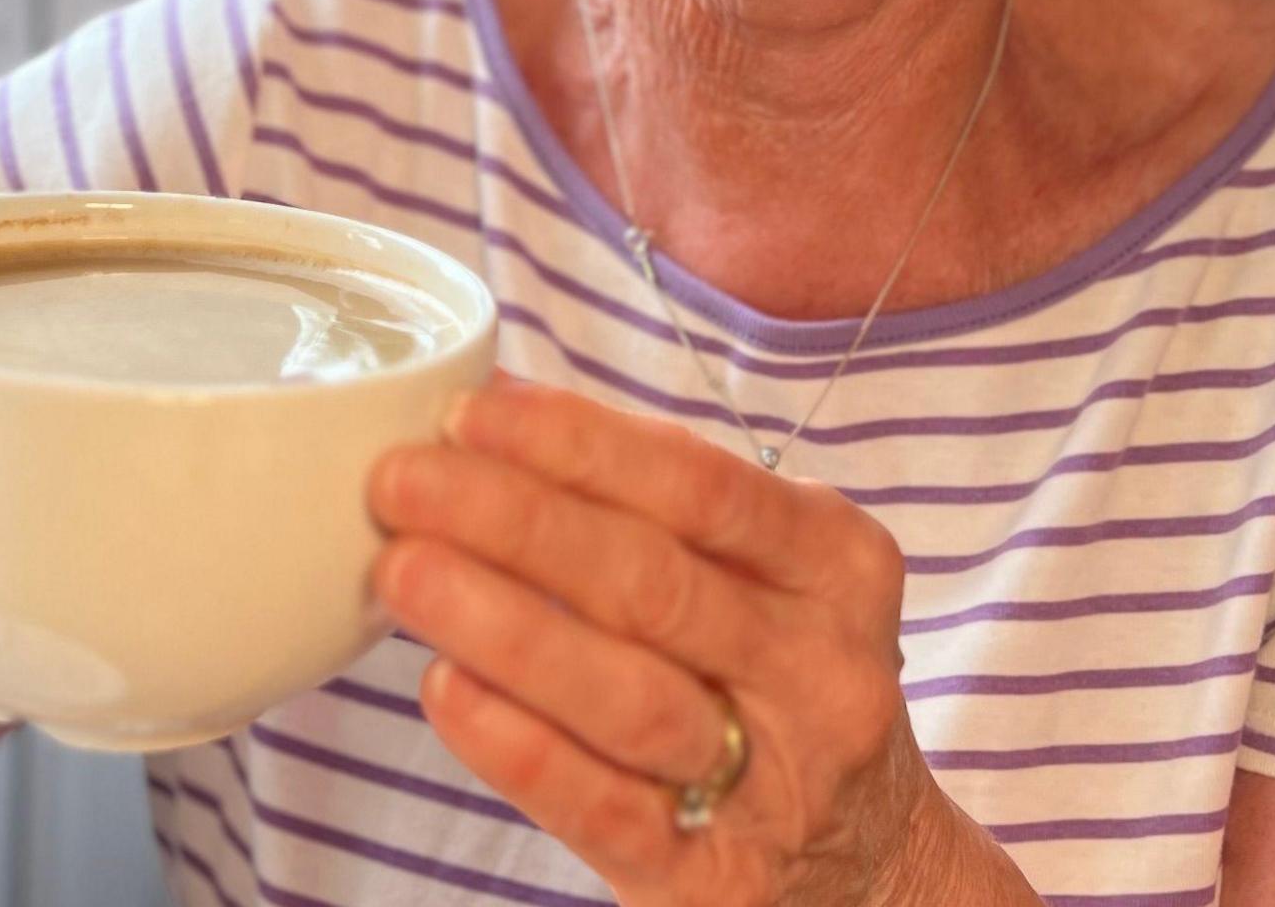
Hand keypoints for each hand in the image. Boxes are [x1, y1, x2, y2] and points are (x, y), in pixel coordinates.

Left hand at [367, 380, 1034, 906]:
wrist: (871, 861)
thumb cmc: (779, 677)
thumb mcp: (771, 574)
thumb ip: (659, 501)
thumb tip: (496, 416)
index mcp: (837, 565)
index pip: (701, 488)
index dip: (578, 446)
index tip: (469, 414)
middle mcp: (820, 671)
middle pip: (655, 586)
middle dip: (517, 523)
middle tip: (402, 482)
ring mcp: (773, 783)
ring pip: (630, 698)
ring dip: (504, 629)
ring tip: (402, 572)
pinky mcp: (714, 880)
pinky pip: (604, 810)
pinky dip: (518, 747)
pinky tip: (446, 690)